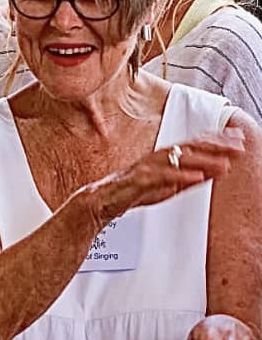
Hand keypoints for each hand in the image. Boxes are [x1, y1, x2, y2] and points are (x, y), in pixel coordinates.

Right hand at [85, 128, 244, 225]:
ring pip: (178, 159)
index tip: (237, 137)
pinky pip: (162, 176)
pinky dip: (180, 175)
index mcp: (165, 157)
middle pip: (190, 147)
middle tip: (238, 143)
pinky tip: (196, 176)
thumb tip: (215, 171)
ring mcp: (147, 167)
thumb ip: (191, 178)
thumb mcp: (168, 186)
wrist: (101, 202)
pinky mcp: (138, 180)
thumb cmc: (131, 193)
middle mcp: (157, 158)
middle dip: (215, 145)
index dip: (217, 140)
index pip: (195, 145)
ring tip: (224, 163)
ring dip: (203, 160)